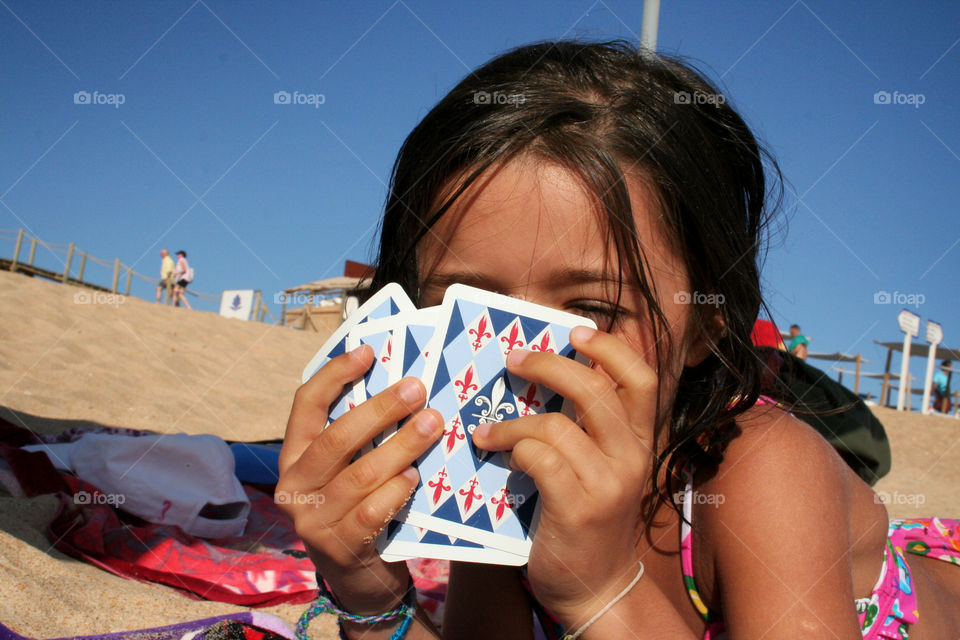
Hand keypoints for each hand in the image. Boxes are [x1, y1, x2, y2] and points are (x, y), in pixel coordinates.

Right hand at [277, 345, 443, 614]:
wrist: (363, 583)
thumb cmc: (361, 510)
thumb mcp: (351, 471)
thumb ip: (362, 438)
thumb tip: (402, 385)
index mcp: (294, 457)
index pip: (304, 405)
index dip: (334, 374)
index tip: (368, 352)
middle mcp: (294, 487)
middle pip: (335, 438)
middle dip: (379, 410)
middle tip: (417, 389)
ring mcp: (312, 521)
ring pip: (358, 475)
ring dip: (399, 447)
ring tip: (431, 425)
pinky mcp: (338, 548)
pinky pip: (370, 512)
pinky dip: (395, 491)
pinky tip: (415, 477)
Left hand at [471, 326, 656, 627]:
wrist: (596, 587)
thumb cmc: (587, 518)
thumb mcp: (601, 468)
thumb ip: (587, 427)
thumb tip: (545, 373)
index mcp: (641, 442)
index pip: (641, 379)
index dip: (610, 349)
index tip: (575, 332)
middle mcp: (632, 459)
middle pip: (595, 390)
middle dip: (548, 365)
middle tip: (513, 360)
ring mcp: (608, 485)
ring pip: (557, 425)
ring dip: (512, 421)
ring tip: (487, 429)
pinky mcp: (579, 510)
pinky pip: (539, 458)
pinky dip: (512, 449)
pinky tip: (496, 455)